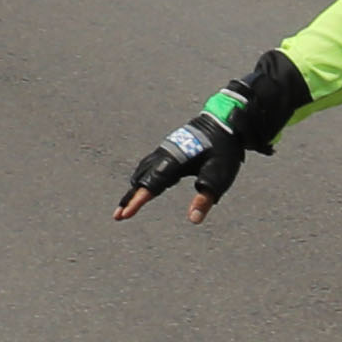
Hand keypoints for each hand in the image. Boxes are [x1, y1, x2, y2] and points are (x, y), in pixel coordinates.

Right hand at [112, 106, 251, 222]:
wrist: (223, 123)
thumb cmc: (222, 151)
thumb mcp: (219, 177)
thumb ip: (205, 198)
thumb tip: (194, 219)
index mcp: (174, 161)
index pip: (152, 185)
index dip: (137, 201)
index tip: (125, 215)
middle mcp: (164, 154)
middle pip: (141, 180)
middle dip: (129, 198)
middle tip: (118, 216)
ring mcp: (164, 151)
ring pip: (142, 172)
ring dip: (133, 189)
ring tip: (125, 205)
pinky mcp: (167, 150)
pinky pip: (147, 166)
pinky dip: (140, 179)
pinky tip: (139, 186)